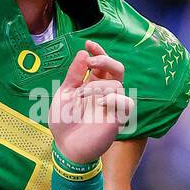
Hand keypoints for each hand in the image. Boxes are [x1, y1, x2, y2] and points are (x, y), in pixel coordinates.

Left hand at [48, 41, 132, 165]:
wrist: (65, 145)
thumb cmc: (63, 120)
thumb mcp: (65, 93)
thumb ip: (74, 74)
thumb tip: (83, 52)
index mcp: (91, 84)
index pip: (101, 64)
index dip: (99, 52)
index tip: (89, 44)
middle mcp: (104, 93)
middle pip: (117, 69)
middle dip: (105, 61)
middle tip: (91, 63)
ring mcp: (112, 105)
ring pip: (117, 84)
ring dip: (98, 86)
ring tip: (83, 97)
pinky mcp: (117, 118)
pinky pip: (126, 103)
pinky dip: (114, 99)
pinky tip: (101, 103)